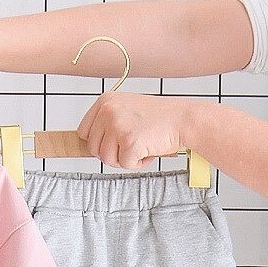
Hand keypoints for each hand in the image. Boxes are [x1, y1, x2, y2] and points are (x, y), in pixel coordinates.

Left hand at [77, 92, 197, 168]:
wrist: (184, 119)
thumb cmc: (158, 117)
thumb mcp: (126, 109)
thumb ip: (106, 123)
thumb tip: (88, 145)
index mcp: (105, 101)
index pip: (83, 132)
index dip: (97, 142)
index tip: (112, 142)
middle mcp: (108, 111)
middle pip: (93, 148)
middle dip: (112, 153)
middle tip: (131, 145)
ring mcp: (118, 126)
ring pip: (107, 159)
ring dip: (125, 159)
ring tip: (141, 145)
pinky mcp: (130, 142)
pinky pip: (125, 165)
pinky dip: (138, 163)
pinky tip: (149, 149)